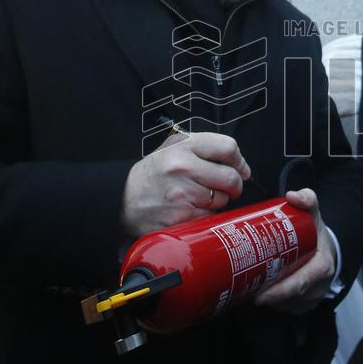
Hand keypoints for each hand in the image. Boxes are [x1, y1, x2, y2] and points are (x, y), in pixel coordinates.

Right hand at [120, 131, 250, 236]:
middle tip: (226, 188)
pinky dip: (205, 216)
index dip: (240, 162)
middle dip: (234, 185)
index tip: (240, 170)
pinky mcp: (180, 217)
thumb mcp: (173, 148)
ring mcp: (182, 194)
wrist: (121, 198)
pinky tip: (190, 210)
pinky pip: (209, 217)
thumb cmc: (153, 174)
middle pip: (231, 177)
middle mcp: (183, 167)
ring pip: (222, 200)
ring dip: (217, 202)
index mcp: (184, 146)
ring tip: (199, 198)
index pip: (228, 148)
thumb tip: (239, 164)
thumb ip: (204, 148)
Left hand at [254, 188, 336, 313]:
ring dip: (266, 300)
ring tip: (246, 290)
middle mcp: (318, 286)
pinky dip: (271, 304)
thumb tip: (292, 195)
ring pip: (285, 305)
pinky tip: (255, 295)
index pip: (300, 284)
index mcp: (322, 266)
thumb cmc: (315, 232)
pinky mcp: (303, 305)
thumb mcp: (313, 214)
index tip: (259, 293)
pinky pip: (285, 308)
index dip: (279, 292)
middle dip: (266, 296)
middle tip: (243, 289)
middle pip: (289, 297)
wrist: (326, 247)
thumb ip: (307, 200)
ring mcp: (311, 299)